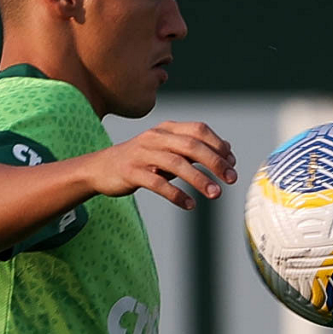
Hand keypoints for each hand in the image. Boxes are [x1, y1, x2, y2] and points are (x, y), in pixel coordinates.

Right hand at [84, 121, 236, 209]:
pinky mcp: (131, 172)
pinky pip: (157, 183)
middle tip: (230, 179)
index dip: (218, 145)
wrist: (100, 168)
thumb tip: (227, 148)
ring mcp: (142, 154)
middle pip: (191, 145)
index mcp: (166, 129)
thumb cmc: (140, 160)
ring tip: (215, 194)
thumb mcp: (167, 150)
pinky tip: (189, 204)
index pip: (199, 130)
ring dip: (199, 179)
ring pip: (176, 163)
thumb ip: (194, 149)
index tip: (232, 163)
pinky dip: (176, 194)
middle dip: (214, 162)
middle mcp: (155, 138)